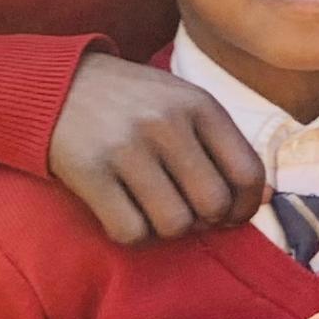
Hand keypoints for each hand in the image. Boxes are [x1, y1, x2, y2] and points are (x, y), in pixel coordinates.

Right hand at [48, 51, 268, 243]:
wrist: (53, 85)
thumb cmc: (131, 102)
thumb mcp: (181, 102)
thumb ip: (221, 142)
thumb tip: (264, 196)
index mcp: (199, 104)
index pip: (248, 172)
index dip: (247, 206)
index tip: (232, 215)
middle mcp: (167, 123)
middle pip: (213, 204)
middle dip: (205, 220)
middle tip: (187, 211)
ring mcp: (127, 147)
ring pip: (174, 224)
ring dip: (167, 228)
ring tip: (153, 208)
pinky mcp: (89, 171)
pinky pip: (130, 231)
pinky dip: (132, 233)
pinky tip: (124, 212)